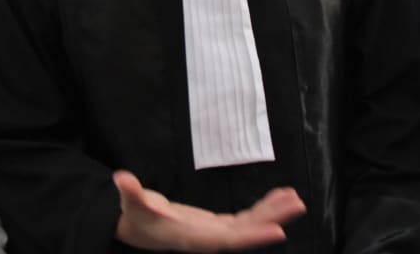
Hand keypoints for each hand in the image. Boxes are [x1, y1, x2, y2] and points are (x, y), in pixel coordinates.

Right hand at [113, 170, 305, 251]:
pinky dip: (262, 208)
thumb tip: (122, 179)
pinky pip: (245, 219)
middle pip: (246, 232)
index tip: (278, 231)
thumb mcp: (132, 205)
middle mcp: (208, 239)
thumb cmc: (136, 218)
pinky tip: (279, 198)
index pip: (227, 239)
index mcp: (192, 238)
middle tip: (297, 204)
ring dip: (272, 212)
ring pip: (249, 225)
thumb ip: (130, 193)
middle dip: (272, 219)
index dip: (252, 236)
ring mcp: (215, 233)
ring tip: (295, 199)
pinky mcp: (217, 226)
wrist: (138, 228)